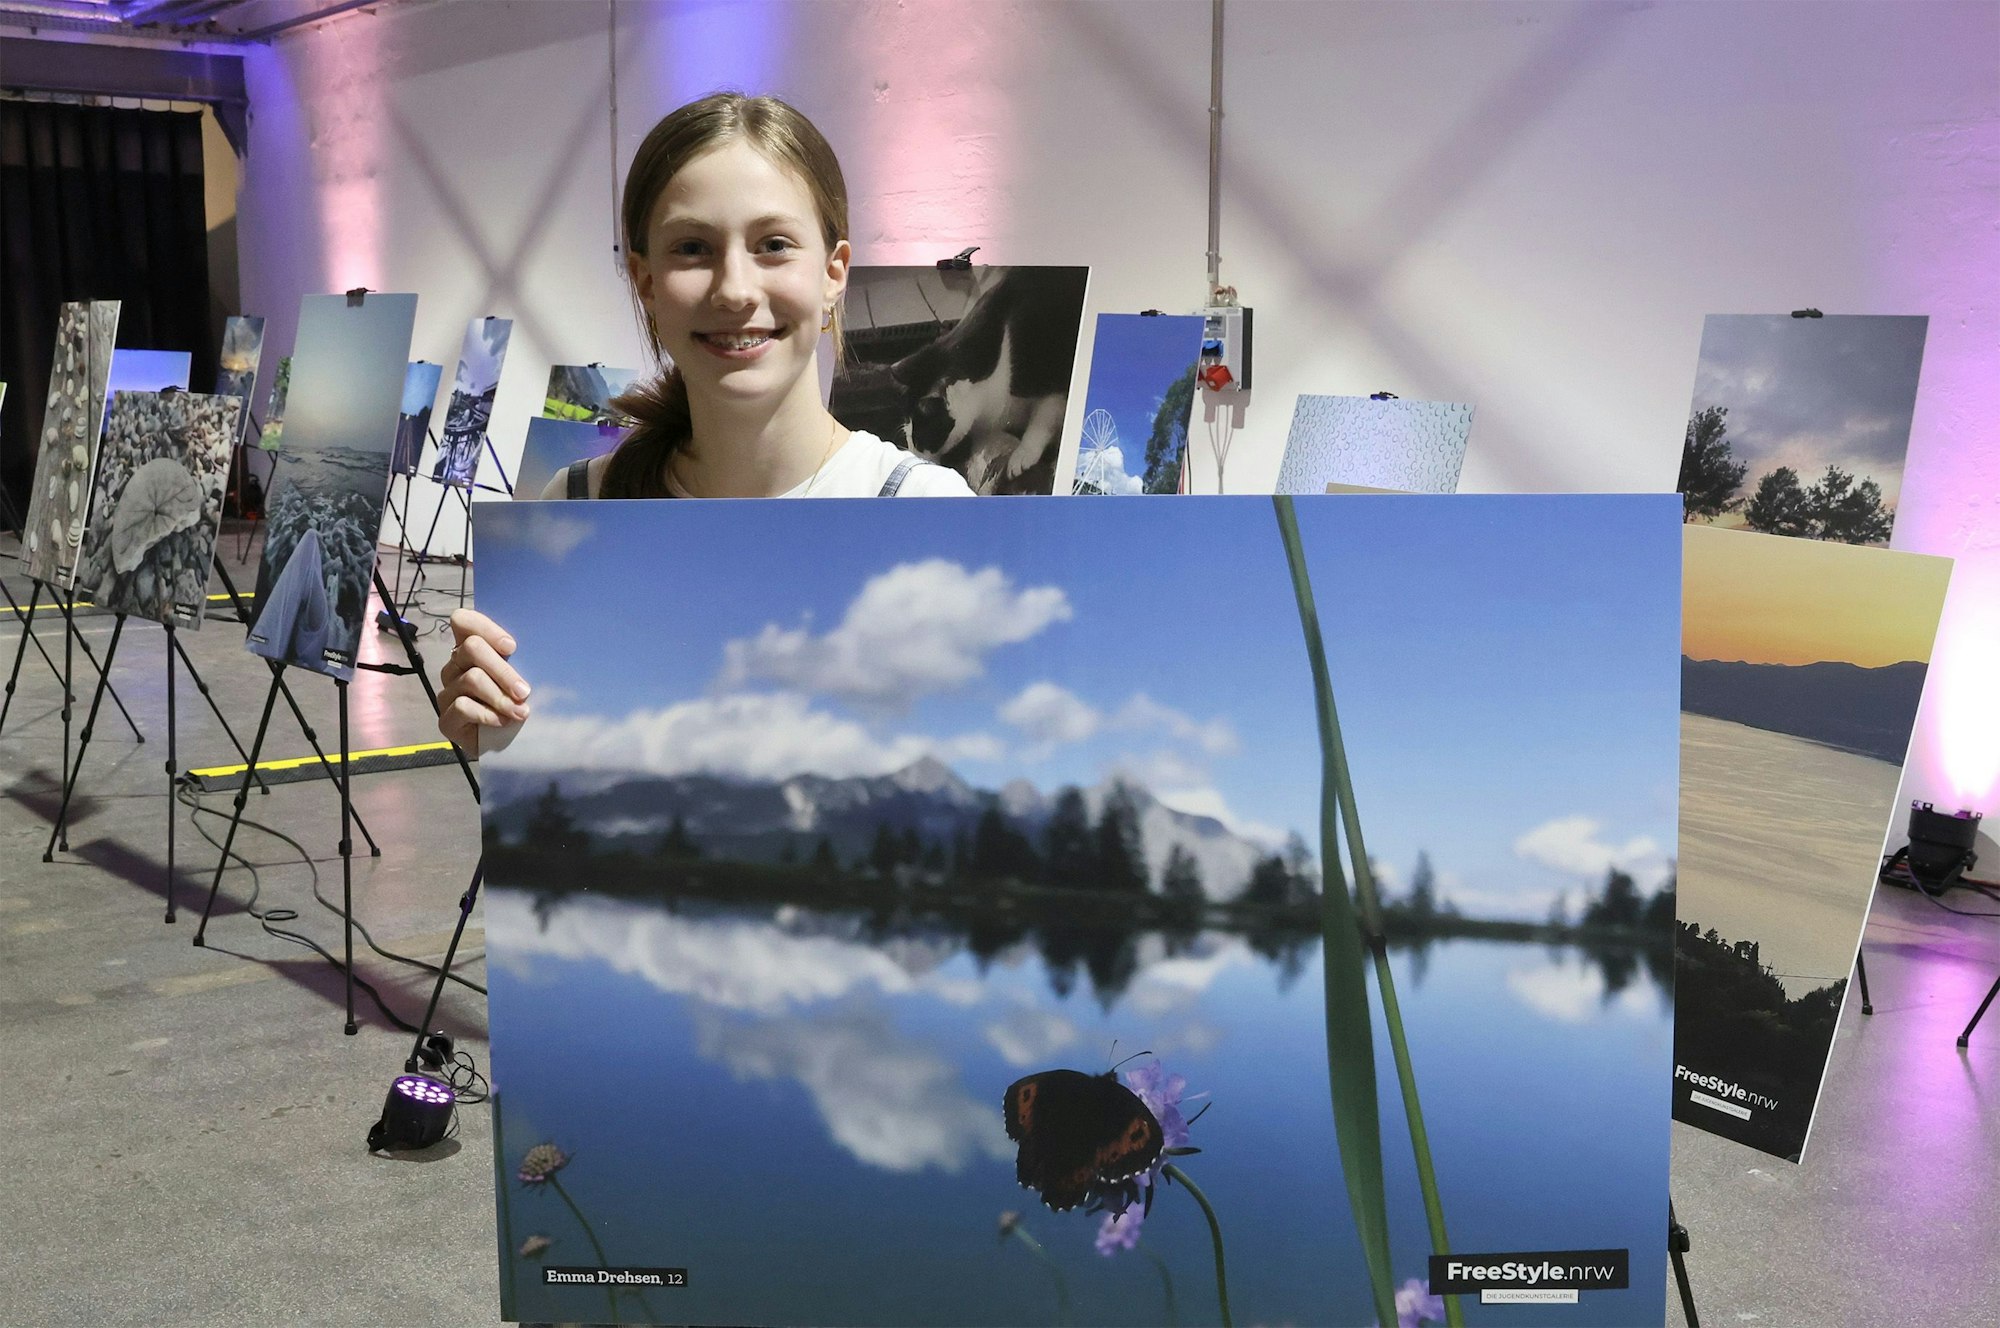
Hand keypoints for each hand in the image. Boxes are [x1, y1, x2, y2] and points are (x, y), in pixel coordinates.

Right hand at [439, 608, 529, 755]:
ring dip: (501, 696)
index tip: (512, 648)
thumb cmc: (520, 704)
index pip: (462, 621)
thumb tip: (534, 646)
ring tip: (521, 712)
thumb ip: (521, 659)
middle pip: (471, 648)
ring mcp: (448, 692)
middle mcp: (455, 667)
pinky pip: (463, 706)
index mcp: (471, 651)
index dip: (486, 628)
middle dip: (503, 670)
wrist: (513, 746)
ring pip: (472, 679)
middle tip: (525, 691)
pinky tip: (503, 722)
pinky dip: (488, 714)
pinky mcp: (446, 720)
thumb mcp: (524, 677)